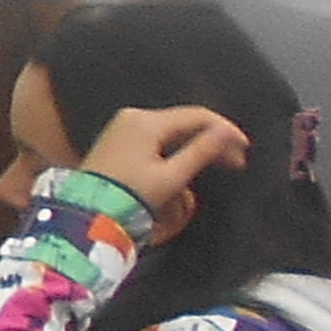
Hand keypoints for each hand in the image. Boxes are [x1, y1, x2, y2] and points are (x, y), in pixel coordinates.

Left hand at [73, 104, 247, 235]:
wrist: (85, 215)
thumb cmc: (128, 198)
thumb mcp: (170, 177)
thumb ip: (201, 152)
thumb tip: (228, 133)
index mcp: (146, 122)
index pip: (197, 115)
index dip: (225, 130)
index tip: (245, 149)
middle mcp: (133, 117)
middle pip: (184, 121)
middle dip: (212, 139)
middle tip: (236, 161)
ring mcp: (122, 127)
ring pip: (171, 129)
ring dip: (196, 144)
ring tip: (219, 163)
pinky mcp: (117, 140)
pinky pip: (156, 137)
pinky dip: (176, 147)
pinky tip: (190, 162)